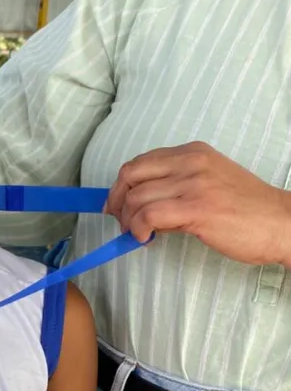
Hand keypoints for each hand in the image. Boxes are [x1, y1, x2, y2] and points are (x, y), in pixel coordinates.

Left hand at [105, 142, 290, 267]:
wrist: (280, 222)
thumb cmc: (246, 210)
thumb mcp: (209, 184)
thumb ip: (176, 187)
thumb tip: (141, 206)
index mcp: (193, 153)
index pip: (140, 162)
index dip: (121, 185)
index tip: (116, 204)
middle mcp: (191, 162)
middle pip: (130, 176)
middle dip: (117, 201)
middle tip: (120, 221)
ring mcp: (194, 184)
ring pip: (137, 197)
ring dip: (128, 220)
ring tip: (138, 234)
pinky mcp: (197, 208)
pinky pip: (149, 215)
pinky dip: (138, 228)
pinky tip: (145, 238)